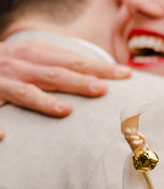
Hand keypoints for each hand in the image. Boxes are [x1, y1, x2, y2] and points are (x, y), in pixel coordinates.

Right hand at [0, 38, 129, 136]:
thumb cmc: (7, 63)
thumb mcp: (31, 56)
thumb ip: (60, 63)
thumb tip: (99, 74)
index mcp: (34, 53)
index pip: (73, 60)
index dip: (99, 66)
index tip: (126, 74)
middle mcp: (18, 64)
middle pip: (54, 73)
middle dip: (79, 80)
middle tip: (105, 89)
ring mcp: (0, 81)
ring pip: (23, 91)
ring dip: (43, 101)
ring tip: (66, 111)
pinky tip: (3, 135)